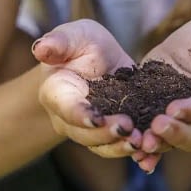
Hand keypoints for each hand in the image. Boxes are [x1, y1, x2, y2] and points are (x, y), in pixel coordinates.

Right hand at [33, 19, 141, 157]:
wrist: (100, 60)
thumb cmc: (82, 45)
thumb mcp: (74, 35)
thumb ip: (59, 41)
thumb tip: (40, 48)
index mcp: (57, 93)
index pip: (66, 107)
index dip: (79, 115)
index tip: (96, 118)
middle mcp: (69, 118)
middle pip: (84, 134)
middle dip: (106, 134)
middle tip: (128, 128)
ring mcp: (90, 130)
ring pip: (102, 146)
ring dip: (121, 147)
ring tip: (141, 141)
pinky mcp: (111, 135)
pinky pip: (120, 149)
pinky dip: (136, 155)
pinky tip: (150, 154)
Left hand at [133, 17, 190, 172]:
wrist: (187, 51)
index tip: (173, 108)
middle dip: (177, 134)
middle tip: (156, 126)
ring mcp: (188, 126)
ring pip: (177, 144)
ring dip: (160, 146)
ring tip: (142, 143)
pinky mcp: (168, 126)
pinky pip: (161, 145)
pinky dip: (150, 154)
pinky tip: (137, 156)